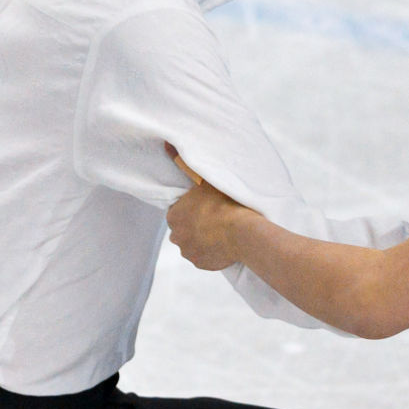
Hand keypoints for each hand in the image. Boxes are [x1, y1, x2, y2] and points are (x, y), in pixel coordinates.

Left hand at [165, 149, 260, 268]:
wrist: (242, 232)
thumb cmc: (224, 202)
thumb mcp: (204, 178)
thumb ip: (183, 163)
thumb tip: (165, 144)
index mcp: (173, 215)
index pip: (178, 212)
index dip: (192, 209)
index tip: (206, 206)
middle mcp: (176, 236)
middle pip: (185, 229)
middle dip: (196, 225)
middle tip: (215, 218)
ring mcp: (189, 252)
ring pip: (194, 244)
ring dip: (203, 239)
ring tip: (222, 231)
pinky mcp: (202, 264)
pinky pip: (205, 257)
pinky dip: (212, 252)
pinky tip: (224, 244)